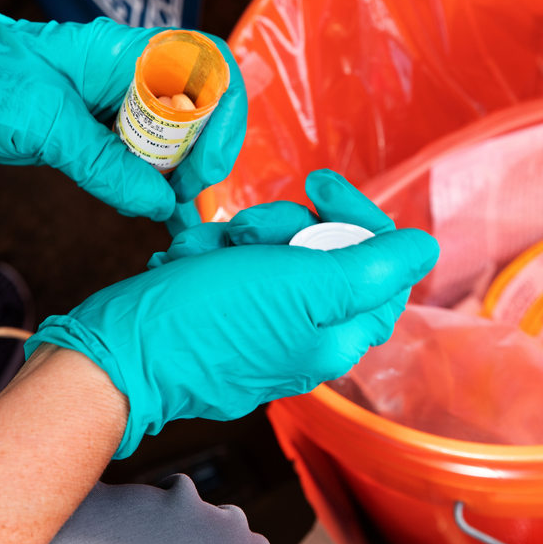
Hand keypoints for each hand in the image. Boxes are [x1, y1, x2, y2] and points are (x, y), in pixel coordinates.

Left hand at [0, 7, 245, 218]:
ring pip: (172, 139)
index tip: (207, 165)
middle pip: (198, 109)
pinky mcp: (91, 134)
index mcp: (122, 53)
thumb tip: (159, 201)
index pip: (208, 66)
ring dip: (180, 178)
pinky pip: (137, 160)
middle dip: (203, 155)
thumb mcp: (41, 123)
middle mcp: (125, 76)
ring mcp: (109, 105)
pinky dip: (150, 189)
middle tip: (184, 199)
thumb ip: (105, 163)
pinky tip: (159, 217)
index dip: (223, 115)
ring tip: (177, 218)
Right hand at [25, 170, 438, 457]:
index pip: (382, 265)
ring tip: (205, 250)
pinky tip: (187, 260)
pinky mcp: (223, 319)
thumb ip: (370, 269)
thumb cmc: (206, 321)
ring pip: (274, 253)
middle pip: (325, 253)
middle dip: (282, 227)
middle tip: (247, 232)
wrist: (117, 355)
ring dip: (237, 237)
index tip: (318, 188)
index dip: (356, 218)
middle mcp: (307, 338)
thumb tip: (425, 248)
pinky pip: (234, 268)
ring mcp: (263, 330)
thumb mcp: (300, 285)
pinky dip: (211, 253)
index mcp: (337, 337)